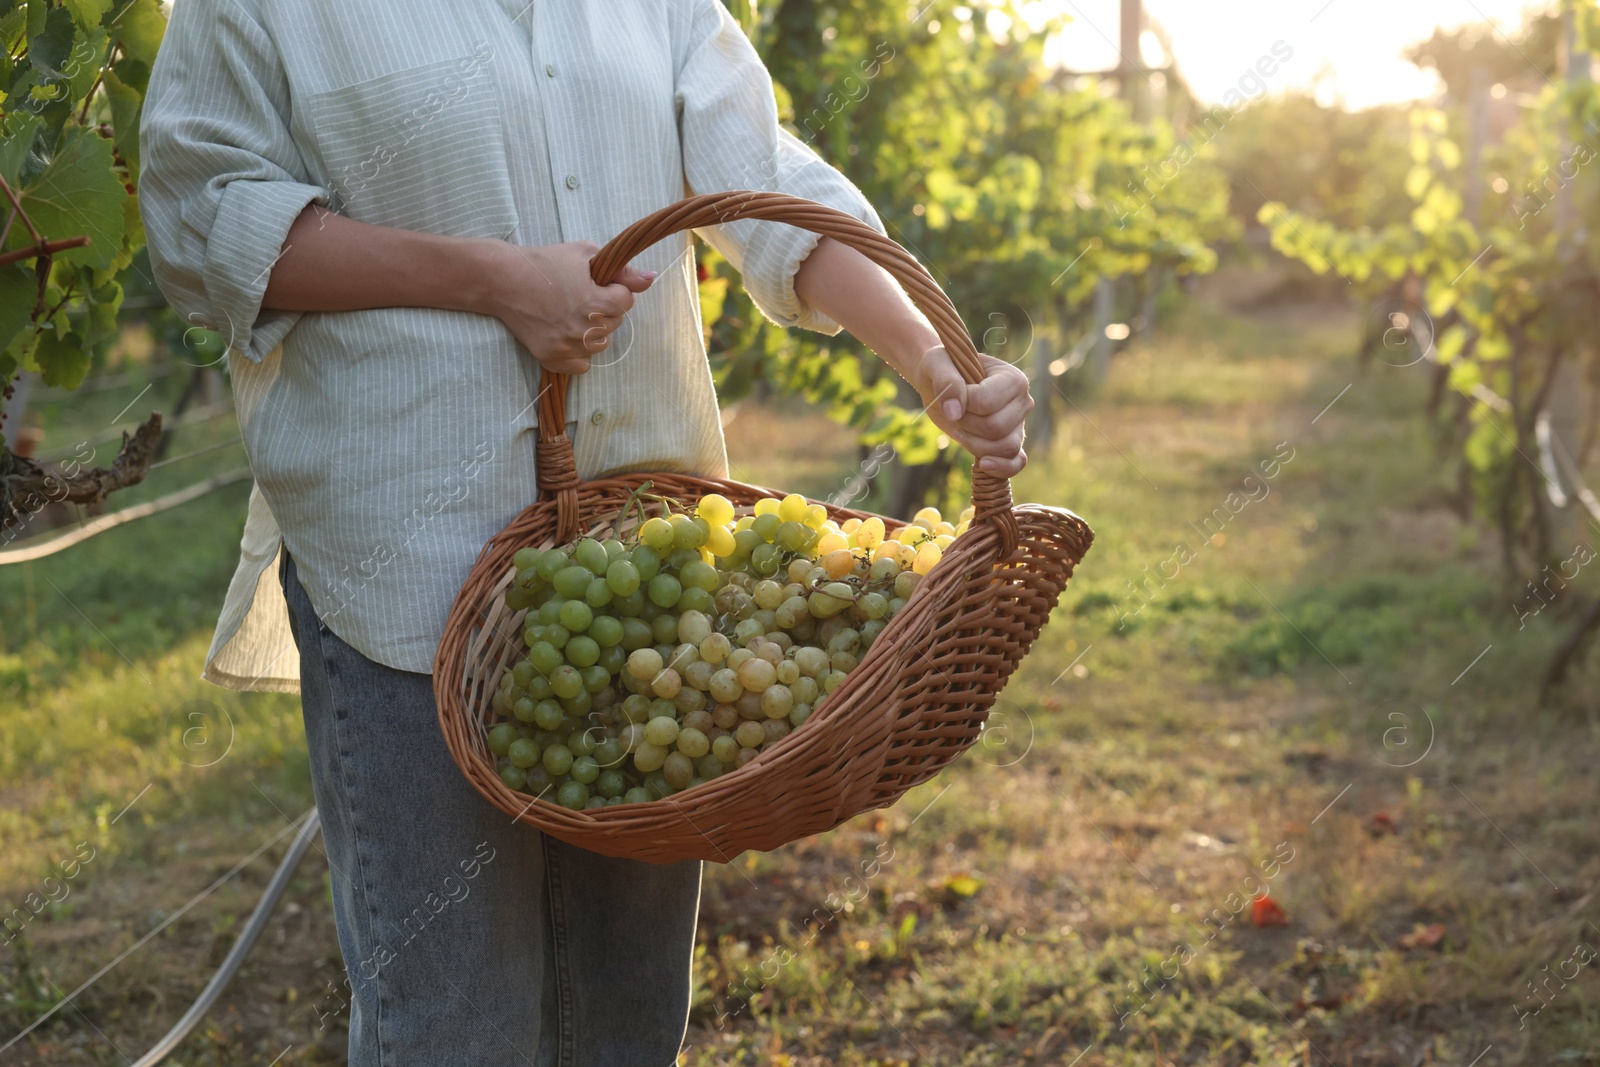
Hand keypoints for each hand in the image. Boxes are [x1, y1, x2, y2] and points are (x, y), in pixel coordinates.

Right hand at [475, 240, 655, 375]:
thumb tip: (652, 278)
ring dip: (593, 331)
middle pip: (615, 324)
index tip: (594, 283)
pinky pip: (582, 365)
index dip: (613, 290)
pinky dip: (578, 352)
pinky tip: (565, 332)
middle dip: (603, 309)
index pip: (626, 302)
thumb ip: (623, 271)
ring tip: (571, 313)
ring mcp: (567, 347)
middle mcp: (584, 329)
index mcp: (595, 303)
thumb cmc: (546, 262)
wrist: (503, 280)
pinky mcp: (552, 359)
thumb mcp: (585, 255)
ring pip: (601, 345)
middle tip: (577, 296)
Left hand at [914, 349, 1032, 476]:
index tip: (952, 394)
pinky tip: (982, 465)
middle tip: (955, 413)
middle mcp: (1023, 401)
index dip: (962, 405)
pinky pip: (1016, 462)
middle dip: (966, 425)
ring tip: (961, 430)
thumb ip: (947, 382)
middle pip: (996, 427)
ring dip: (974, 444)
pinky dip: (1001, 468)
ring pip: (1005, 447)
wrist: (940, 384)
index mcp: (1013, 378)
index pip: (986, 402)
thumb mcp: (937, 364)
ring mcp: (1019, 424)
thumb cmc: (942, 368)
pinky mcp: (1010, 443)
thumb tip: (954, 411)